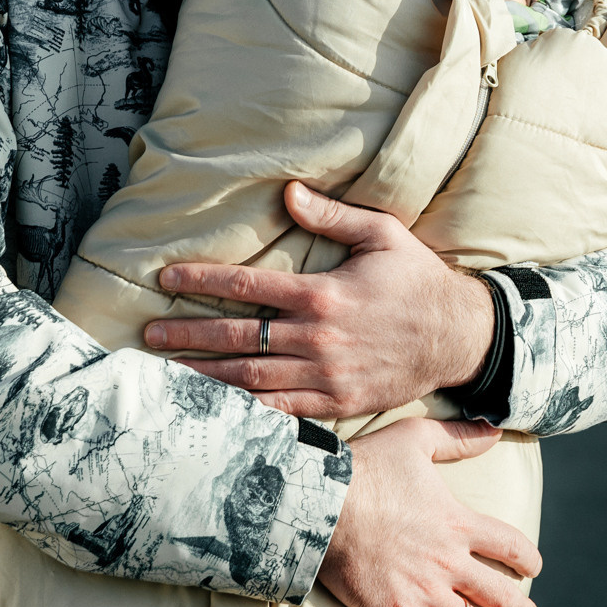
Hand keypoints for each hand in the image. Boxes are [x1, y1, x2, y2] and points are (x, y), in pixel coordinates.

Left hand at [145, 182, 495, 417]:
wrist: (459, 337)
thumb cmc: (419, 281)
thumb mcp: (383, 235)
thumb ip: (333, 215)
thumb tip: (287, 193)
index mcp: (323, 294)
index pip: (248, 287)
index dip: (202, 280)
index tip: (165, 279)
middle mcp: (318, 338)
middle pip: (238, 337)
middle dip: (188, 335)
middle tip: (148, 335)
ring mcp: (326, 376)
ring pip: (251, 379)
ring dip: (205, 377)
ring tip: (166, 376)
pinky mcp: (337, 404)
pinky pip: (281, 412)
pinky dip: (245, 413)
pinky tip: (216, 412)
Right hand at [318, 417, 541, 606]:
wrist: (321, 504)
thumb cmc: (366, 467)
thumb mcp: (416, 437)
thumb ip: (458, 436)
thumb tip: (493, 429)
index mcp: (459, 522)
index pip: (510, 545)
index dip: (527, 559)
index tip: (533, 568)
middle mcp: (449, 561)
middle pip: (500, 594)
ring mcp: (424, 592)